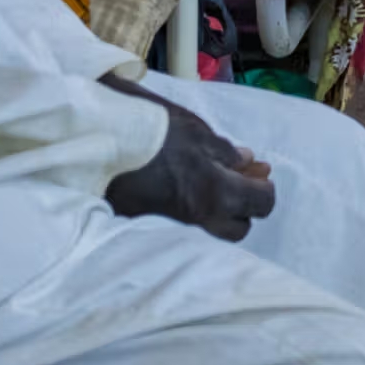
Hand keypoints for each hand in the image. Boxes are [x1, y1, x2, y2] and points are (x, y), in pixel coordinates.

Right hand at [101, 83, 275, 240]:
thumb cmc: (152, 129)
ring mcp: (173, 228)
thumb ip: (225, 152)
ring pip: (212, 234)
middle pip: (239, 229)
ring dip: (219, 216)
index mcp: (216, 192)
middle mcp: (199, 218)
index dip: (265, 189)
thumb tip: (247, 162)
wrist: (99, 142)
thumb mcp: (195, 130)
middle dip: (244, 209)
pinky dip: (191, 217)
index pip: (261, 204)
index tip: (260, 176)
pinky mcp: (148, 228)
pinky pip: (183, 231)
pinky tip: (183, 195)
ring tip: (210, 189)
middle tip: (236, 183)